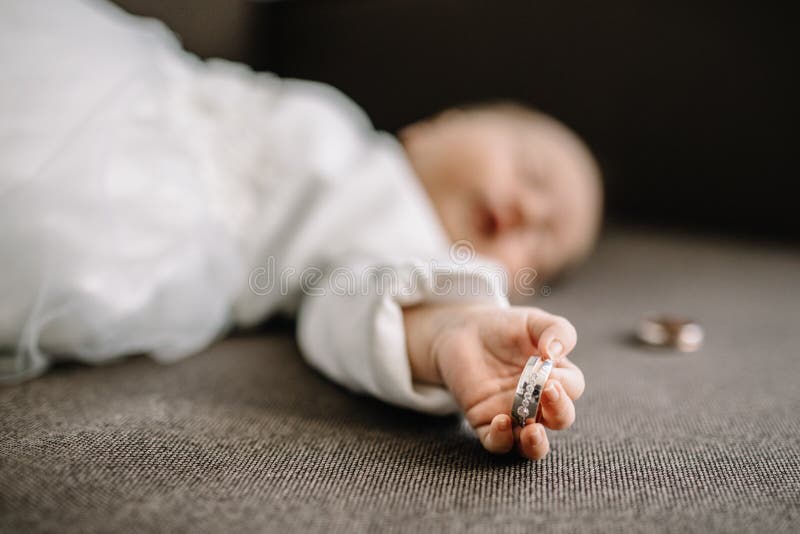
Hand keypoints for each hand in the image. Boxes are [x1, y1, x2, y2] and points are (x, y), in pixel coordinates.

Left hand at [404, 304, 583, 459]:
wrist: (463, 330)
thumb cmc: (504, 327)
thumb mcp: (533, 321)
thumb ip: (555, 330)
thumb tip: (555, 353)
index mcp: (556, 377)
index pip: (572, 388)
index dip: (565, 383)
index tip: (549, 369)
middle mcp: (538, 401)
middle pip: (560, 419)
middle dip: (558, 411)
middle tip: (547, 391)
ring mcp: (513, 414)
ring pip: (533, 444)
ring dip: (536, 443)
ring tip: (533, 431)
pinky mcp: (486, 422)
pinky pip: (498, 443)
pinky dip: (502, 439)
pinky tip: (501, 422)